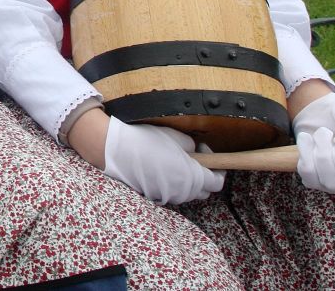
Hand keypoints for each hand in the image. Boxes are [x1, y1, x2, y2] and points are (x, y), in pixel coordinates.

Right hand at [101, 117, 223, 204]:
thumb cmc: (147, 141)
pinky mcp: (155, 196)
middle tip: (193, 156)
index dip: (218, 167)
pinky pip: (172, 192)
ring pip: (187, 192)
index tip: (207, 152)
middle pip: (204, 190)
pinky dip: (173, 183)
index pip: (218, 182)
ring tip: (175, 161)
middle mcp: (183, 192)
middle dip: (204, 175)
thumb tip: (195, 151)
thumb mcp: (176, 136)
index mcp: (193, 177)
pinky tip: (161, 168)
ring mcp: (168, 196)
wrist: (116, 150)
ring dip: (188, 180)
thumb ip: (192, 147)